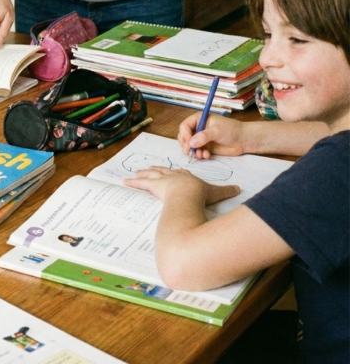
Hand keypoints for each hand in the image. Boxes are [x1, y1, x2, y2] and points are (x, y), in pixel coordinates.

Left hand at [123, 166, 239, 204]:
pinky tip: (124, 182)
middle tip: (151, 168)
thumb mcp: (217, 192)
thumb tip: (239, 189)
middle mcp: (174, 176)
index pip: (182, 174)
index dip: (179, 173)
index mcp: (188, 178)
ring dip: (143, 173)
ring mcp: (162, 180)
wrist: (190, 195)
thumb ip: (227, 191)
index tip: (177, 172)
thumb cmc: (201, 194)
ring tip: (137, 173)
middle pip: (164, 171)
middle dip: (158, 170)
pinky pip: (140, 183)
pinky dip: (132, 182)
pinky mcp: (153, 186)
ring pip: (151, 175)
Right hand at [177, 113, 248, 158]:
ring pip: (190, 146)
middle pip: (185, 136)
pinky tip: (206, 155)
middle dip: (186, 145)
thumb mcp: (217, 131)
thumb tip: (190, 144)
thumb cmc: (232, 130)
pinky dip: (200, 155)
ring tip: (200, 155)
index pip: (185, 126)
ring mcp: (202, 138)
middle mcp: (198, 128)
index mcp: (199, 119)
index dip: (184, 135)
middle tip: (189, 152)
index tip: (188, 144)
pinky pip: (197, 152)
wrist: (244, 140)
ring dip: (193, 151)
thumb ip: (203, 136)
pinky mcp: (206, 147)